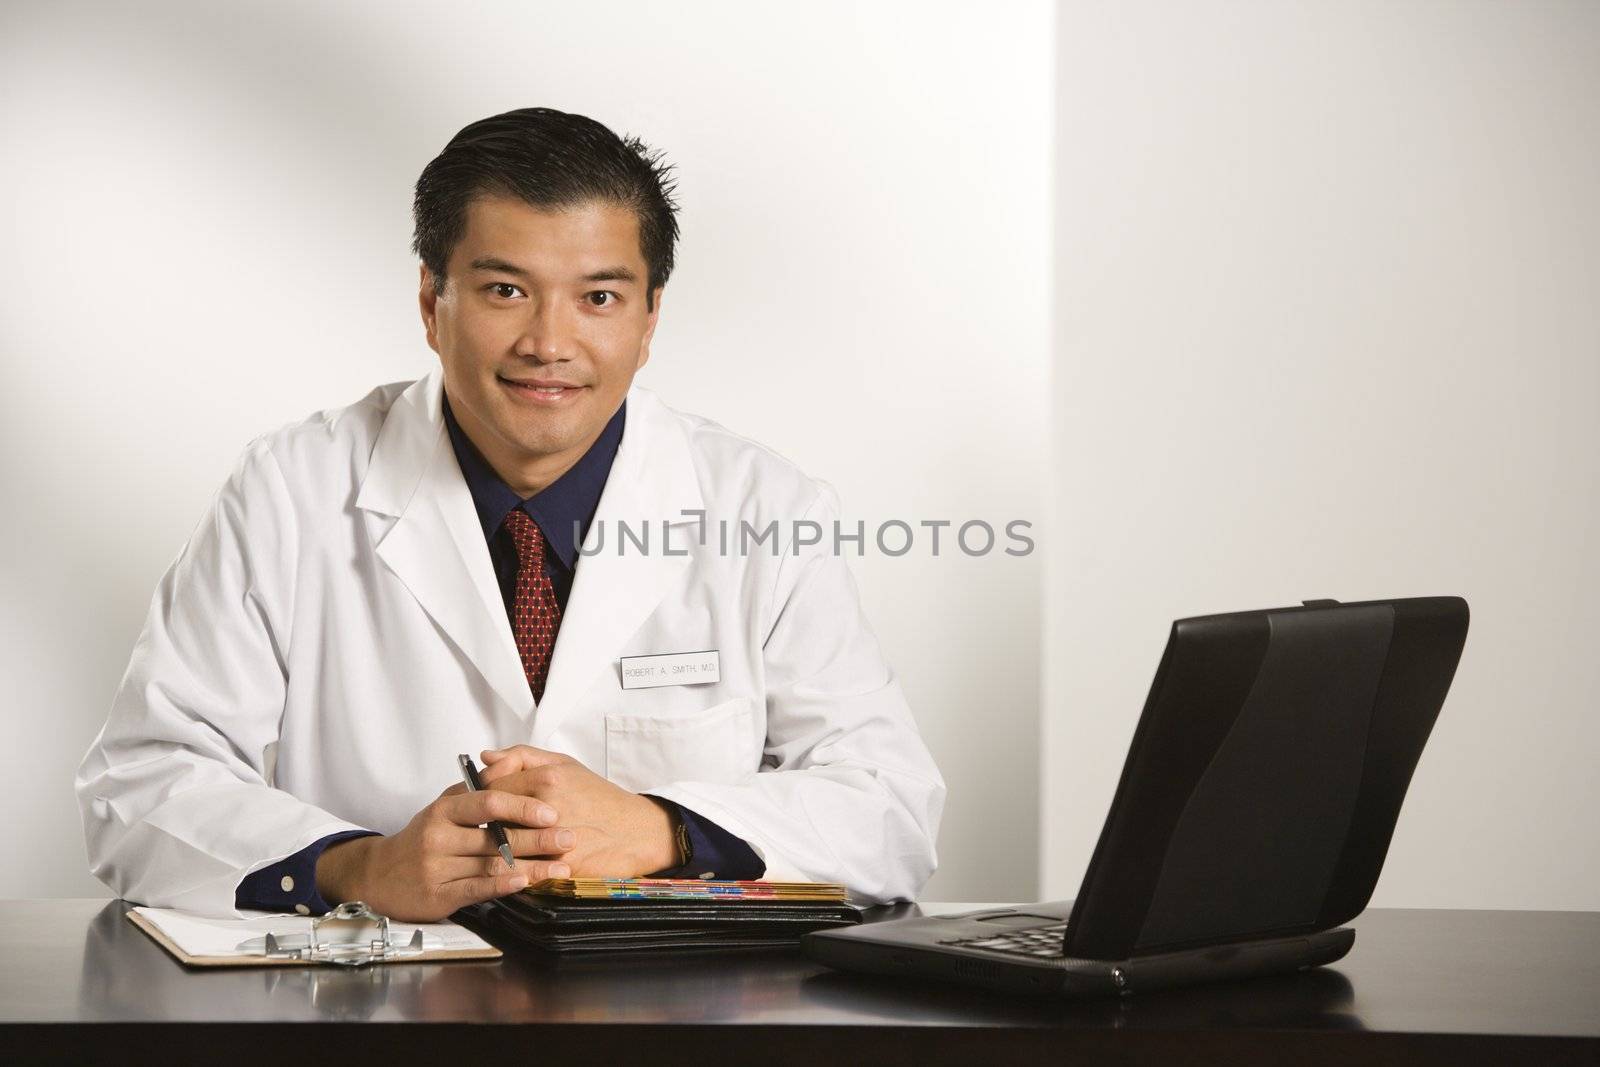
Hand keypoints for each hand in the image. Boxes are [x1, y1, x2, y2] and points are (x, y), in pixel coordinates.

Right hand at [315, 785, 575, 921]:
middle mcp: (438, 835)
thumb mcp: (446, 805)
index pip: (488, 802)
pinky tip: (525, 883)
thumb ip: (479, 788)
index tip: (552, 811)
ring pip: (491, 865)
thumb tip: (513, 763)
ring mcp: (436, 866)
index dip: (522, 806)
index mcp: (445, 808)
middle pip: (495, 836)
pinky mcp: (436, 895)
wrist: (379, 874)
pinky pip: (475, 889)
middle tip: (569, 838)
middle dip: (537, 838)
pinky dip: (503, 886)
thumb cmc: (424, 836)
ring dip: (531, 866)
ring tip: (561, 866)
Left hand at [478, 746, 678, 876]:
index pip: (492, 786)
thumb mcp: (565, 764)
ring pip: (503, 847)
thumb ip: (522, 756)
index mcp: (548, 778)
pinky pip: (521, 870)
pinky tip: (518, 864)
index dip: (484, 797)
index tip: (487, 804)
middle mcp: (549, 807)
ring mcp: (553, 839)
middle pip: (493, 818)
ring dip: (497, 849)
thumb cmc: (599, 798)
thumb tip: (486, 758)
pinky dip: (514, 869)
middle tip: (491, 827)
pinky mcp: (559, 867)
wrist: (636, 831)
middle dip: (488, 824)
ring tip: (503, 847)